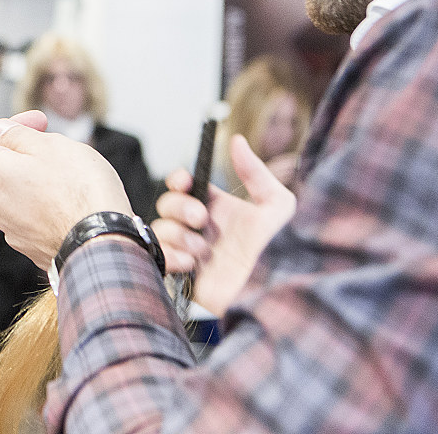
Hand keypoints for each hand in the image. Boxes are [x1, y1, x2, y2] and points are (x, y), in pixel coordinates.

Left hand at [0, 111, 131, 269]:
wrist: (101, 242)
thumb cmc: (79, 192)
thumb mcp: (50, 145)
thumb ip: (18, 135)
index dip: (12, 129)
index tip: (39, 124)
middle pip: (2, 170)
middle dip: (27, 156)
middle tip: (59, 150)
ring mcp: (11, 229)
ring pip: (19, 195)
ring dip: (38, 182)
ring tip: (71, 180)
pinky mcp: (30, 247)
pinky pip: (33, 218)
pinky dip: (47, 207)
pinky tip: (71, 204)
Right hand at [152, 135, 295, 316]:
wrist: (269, 296)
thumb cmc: (278, 252)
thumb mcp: (277, 207)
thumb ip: (256, 172)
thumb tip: (236, 140)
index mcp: (217, 208)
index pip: (184, 185)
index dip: (178, 179)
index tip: (184, 182)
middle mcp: (199, 227)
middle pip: (167, 204)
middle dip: (180, 208)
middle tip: (201, 219)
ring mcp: (188, 250)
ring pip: (161, 229)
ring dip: (181, 237)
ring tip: (204, 253)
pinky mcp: (180, 274)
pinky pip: (159, 255)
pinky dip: (172, 258)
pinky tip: (192, 266)